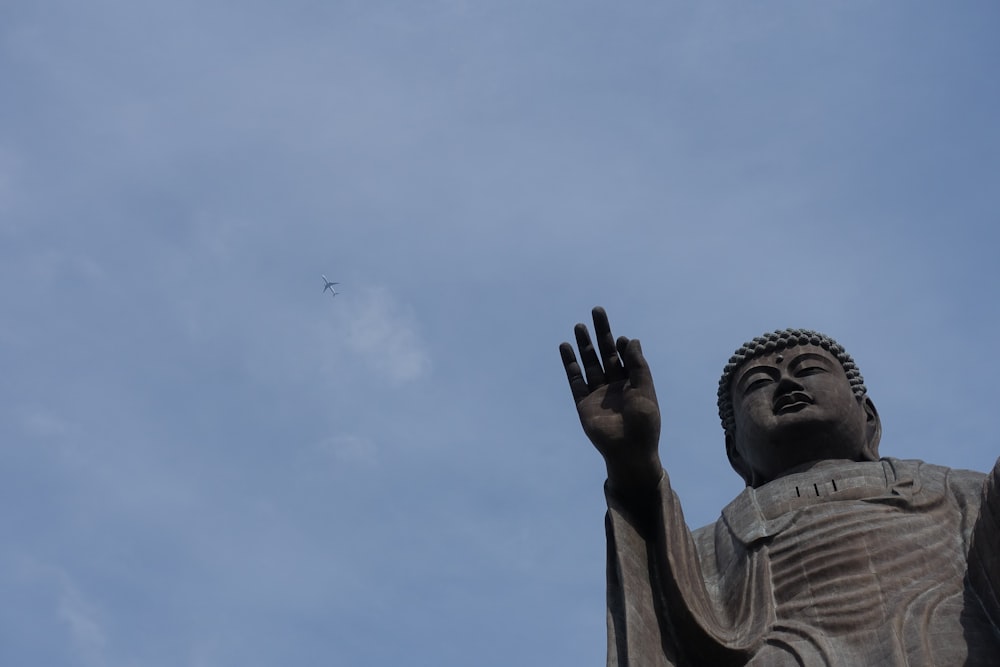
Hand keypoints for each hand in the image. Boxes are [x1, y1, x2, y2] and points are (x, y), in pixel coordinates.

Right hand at [560, 307, 661, 496]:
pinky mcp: (583, 402)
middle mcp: (614, 385)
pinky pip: (575, 379)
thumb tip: (630, 339)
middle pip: (605, 353)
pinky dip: (570, 363)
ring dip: (584, 345)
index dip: (622, 345)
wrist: (629, 451)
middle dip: (601, 333)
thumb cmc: (644, 423)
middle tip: (597, 311)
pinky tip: (565, 347)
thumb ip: (638, 365)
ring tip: (578, 326)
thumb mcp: (645, 391)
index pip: (625, 357)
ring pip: (589, 363)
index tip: (620, 338)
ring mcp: (597, 393)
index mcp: (632, 382)